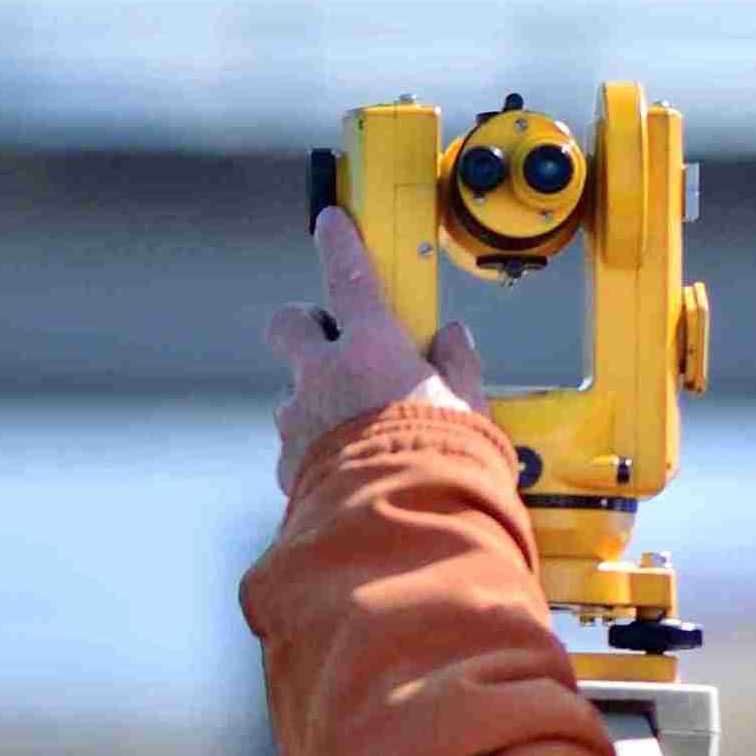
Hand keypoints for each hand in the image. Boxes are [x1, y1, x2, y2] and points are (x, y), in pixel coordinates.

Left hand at [270, 206, 492, 485]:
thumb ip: (458, 367)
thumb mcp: (468, 409)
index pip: (349, 275)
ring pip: (292, 392)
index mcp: (370, 347)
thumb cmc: (441, 466)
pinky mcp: (287, 466)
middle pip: (289, 324)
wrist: (399, 533)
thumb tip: (453, 339)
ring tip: (355, 430)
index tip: (330, 222)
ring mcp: (298, 421)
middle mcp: (322, 375)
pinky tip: (346, 471)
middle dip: (306, 326)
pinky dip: (315, 450)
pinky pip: (295, 445)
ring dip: (313, 399)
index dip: (339, 243)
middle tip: (334, 343)